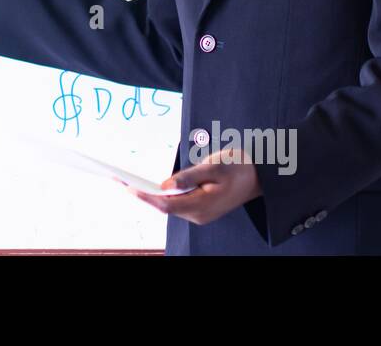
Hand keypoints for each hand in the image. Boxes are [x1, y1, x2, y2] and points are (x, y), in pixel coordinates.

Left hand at [123, 147, 262, 224]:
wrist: (261, 176)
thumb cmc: (238, 167)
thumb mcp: (214, 166)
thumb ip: (188, 177)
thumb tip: (164, 185)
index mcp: (202, 206)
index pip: (166, 204)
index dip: (145, 196)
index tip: (127, 187)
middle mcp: (199, 215)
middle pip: (164, 206)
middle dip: (141, 194)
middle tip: (119, 180)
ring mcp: (200, 214)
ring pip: (169, 206)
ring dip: (150, 195)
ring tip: (128, 183)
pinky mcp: (200, 209)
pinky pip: (176, 204)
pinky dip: (161, 195)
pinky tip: (150, 187)